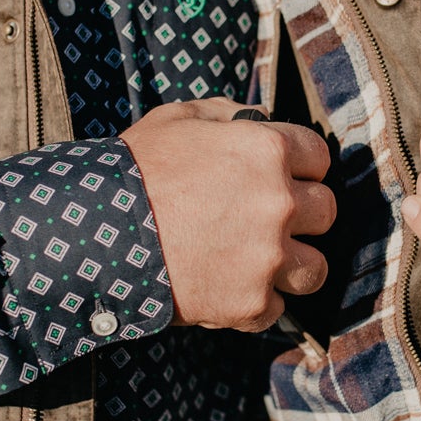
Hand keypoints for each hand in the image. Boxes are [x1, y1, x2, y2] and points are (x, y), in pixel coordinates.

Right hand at [122, 101, 334, 331]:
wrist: (96, 234)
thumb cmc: (135, 170)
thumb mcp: (178, 119)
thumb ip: (230, 113)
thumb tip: (261, 118)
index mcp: (268, 151)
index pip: (319, 158)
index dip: (300, 166)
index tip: (283, 177)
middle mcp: (280, 203)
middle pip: (325, 212)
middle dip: (300, 214)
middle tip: (266, 219)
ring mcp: (268, 257)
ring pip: (315, 268)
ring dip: (293, 265)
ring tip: (262, 262)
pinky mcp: (251, 302)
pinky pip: (274, 307)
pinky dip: (254, 302)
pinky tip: (226, 287)